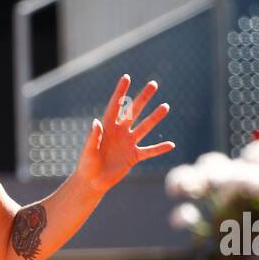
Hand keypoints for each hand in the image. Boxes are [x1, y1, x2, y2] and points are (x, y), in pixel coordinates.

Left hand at [75, 75, 174, 193]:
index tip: (126, 77)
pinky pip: (149, 151)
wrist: (93, 182)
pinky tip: (171, 145)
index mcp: (107, 128)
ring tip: (166, 106)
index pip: (115, 106)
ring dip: (155, 118)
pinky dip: (159, 149)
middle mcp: (119, 132)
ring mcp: (128, 143)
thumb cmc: (87, 165)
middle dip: (143, 98)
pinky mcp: (133, 156)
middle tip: (153, 84)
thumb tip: (95, 122)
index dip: (120, 92)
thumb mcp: (88, 151)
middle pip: (133, 112)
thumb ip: (92, 137)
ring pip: (144, 128)